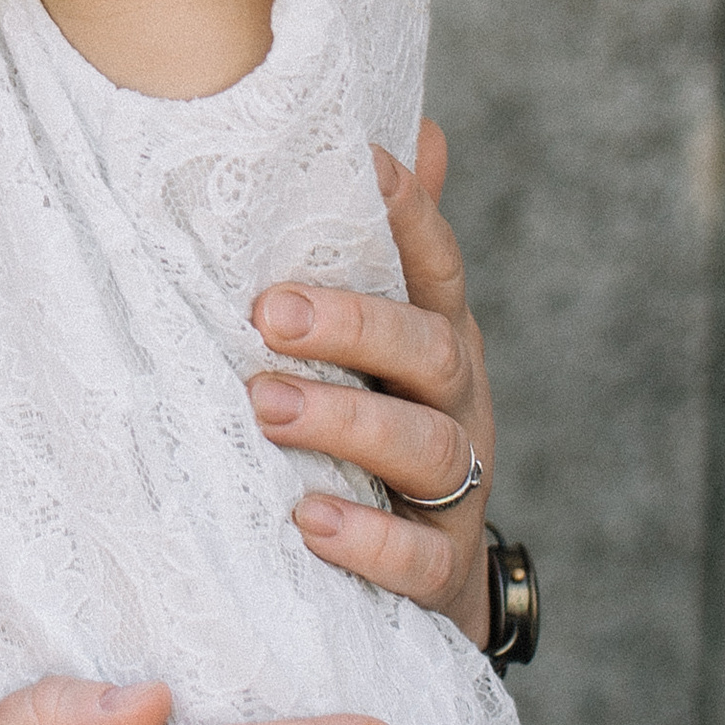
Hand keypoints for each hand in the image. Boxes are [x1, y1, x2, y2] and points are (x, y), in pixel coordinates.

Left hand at [246, 120, 494, 643]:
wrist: (426, 591)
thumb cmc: (380, 432)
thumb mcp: (381, 345)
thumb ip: (386, 250)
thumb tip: (412, 132)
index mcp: (438, 341)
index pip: (436, 266)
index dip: (409, 212)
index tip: (362, 162)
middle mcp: (456, 406)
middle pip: (431, 350)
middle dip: (355, 324)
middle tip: (268, 312)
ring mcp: (457, 493)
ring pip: (427, 449)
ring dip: (347, 423)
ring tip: (267, 407)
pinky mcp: (438, 571)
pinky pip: (418, 559)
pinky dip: (368, 540)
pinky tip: (310, 522)